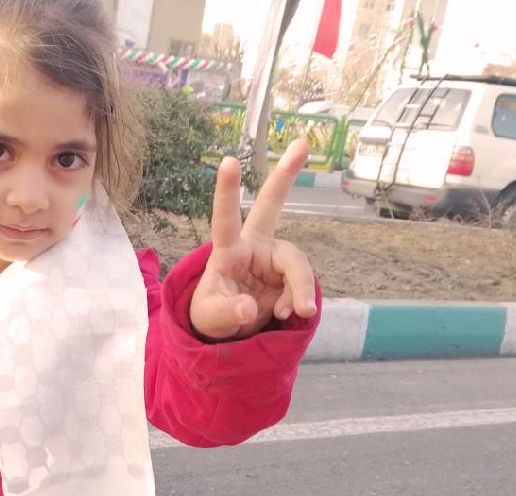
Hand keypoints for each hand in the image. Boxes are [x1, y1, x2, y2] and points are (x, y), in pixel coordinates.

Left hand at [189, 140, 317, 340]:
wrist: (230, 330)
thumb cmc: (212, 315)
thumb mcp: (212, 319)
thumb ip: (228, 314)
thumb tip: (249, 308)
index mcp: (227, 251)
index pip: (224, 219)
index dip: (227, 191)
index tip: (229, 160)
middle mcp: (253, 247)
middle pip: (271, 206)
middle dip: (285, 175)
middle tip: (301, 143)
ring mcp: (274, 258)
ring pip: (297, 263)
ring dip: (299, 289)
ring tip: (297, 313)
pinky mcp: (289, 274)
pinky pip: (303, 285)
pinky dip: (298, 302)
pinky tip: (289, 315)